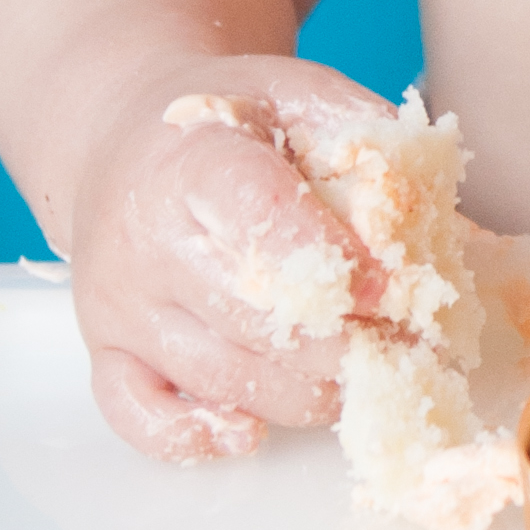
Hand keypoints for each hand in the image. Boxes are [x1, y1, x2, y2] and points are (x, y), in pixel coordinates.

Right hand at [61, 59, 397, 462]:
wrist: (124, 137)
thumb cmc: (226, 120)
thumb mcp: (296, 92)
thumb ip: (363, 134)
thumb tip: (422, 209)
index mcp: (191, 164)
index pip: (263, 222)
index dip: (337, 264)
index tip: (398, 290)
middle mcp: (144, 241)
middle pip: (251, 317)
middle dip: (346, 342)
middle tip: (410, 346)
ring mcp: (119, 306)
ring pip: (221, 377)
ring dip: (308, 391)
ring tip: (366, 374)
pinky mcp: (106, 352)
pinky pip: (140, 418)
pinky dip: (196, 438)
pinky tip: (250, 431)